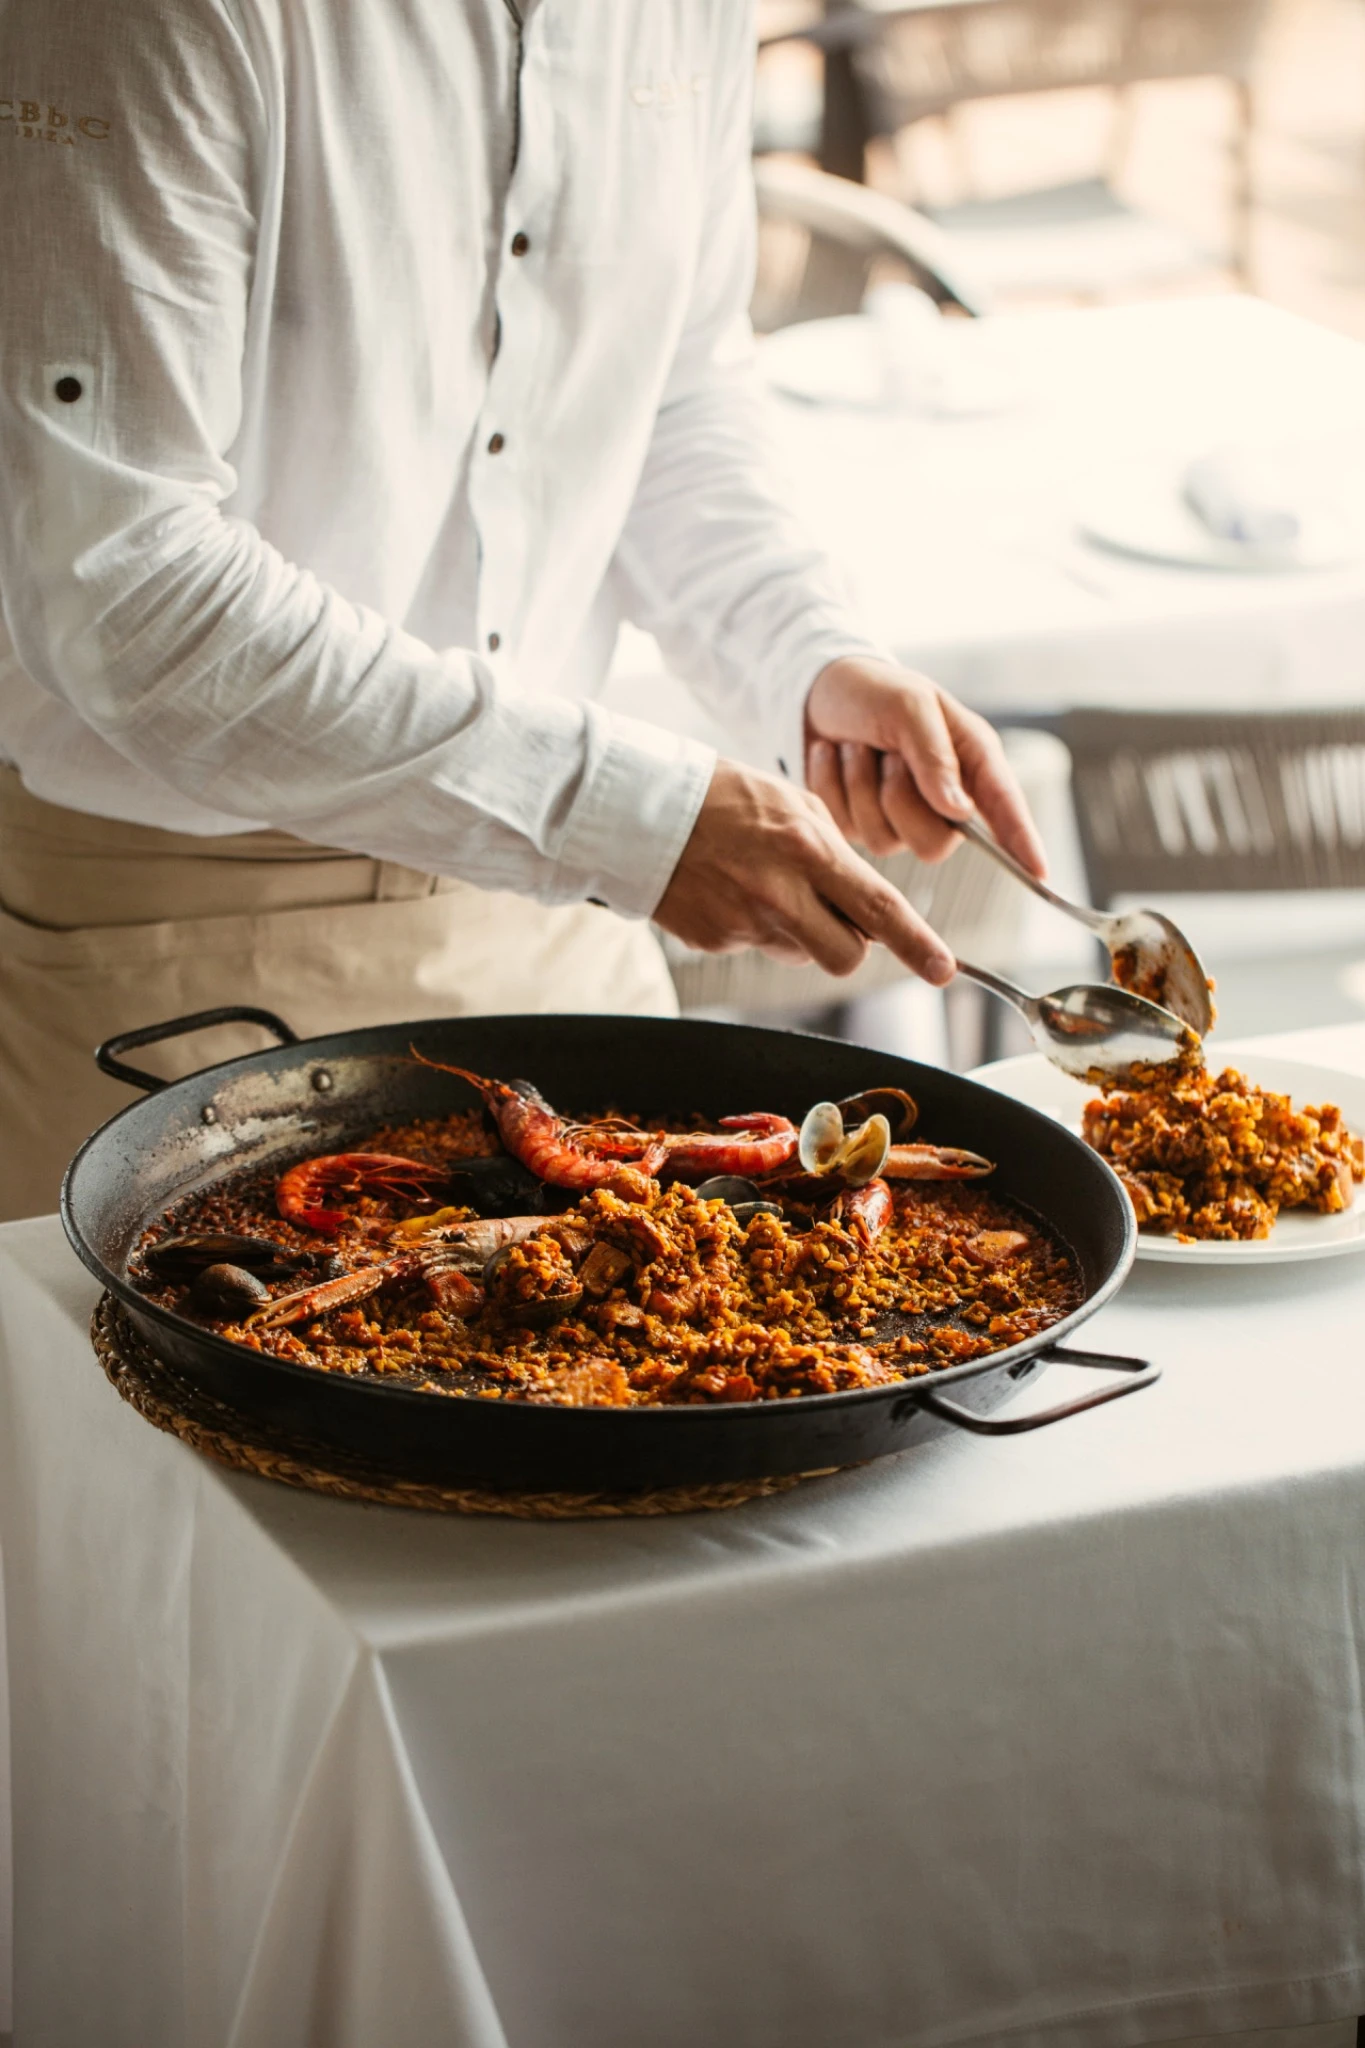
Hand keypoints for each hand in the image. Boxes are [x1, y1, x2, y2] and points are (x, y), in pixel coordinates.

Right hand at [655, 758, 955, 984]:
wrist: (638, 810)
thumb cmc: (720, 797)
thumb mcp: (793, 803)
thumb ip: (833, 851)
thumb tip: (859, 896)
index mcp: (808, 850)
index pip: (879, 909)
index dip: (918, 945)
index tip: (942, 968)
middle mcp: (780, 893)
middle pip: (846, 954)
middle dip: (851, 943)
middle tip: (833, 914)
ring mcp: (744, 922)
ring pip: (800, 951)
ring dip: (798, 930)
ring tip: (762, 884)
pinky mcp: (713, 940)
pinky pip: (754, 945)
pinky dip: (751, 925)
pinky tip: (729, 890)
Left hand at [804, 657, 1046, 876]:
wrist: (820, 690)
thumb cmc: (877, 690)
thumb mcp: (910, 705)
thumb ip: (935, 756)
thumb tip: (959, 811)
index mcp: (972, 762)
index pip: (1005, 809)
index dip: (1023, 843)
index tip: (1040, 874)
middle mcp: (943, 800)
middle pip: (934, 844)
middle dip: (901, 798)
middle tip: (888, 754)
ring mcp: (899, 820)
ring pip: (885, 840)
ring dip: (861, 784)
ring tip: (858, 746)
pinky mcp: (859, 826)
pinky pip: (845, 828)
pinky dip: (833, 785)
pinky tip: (834, 756)